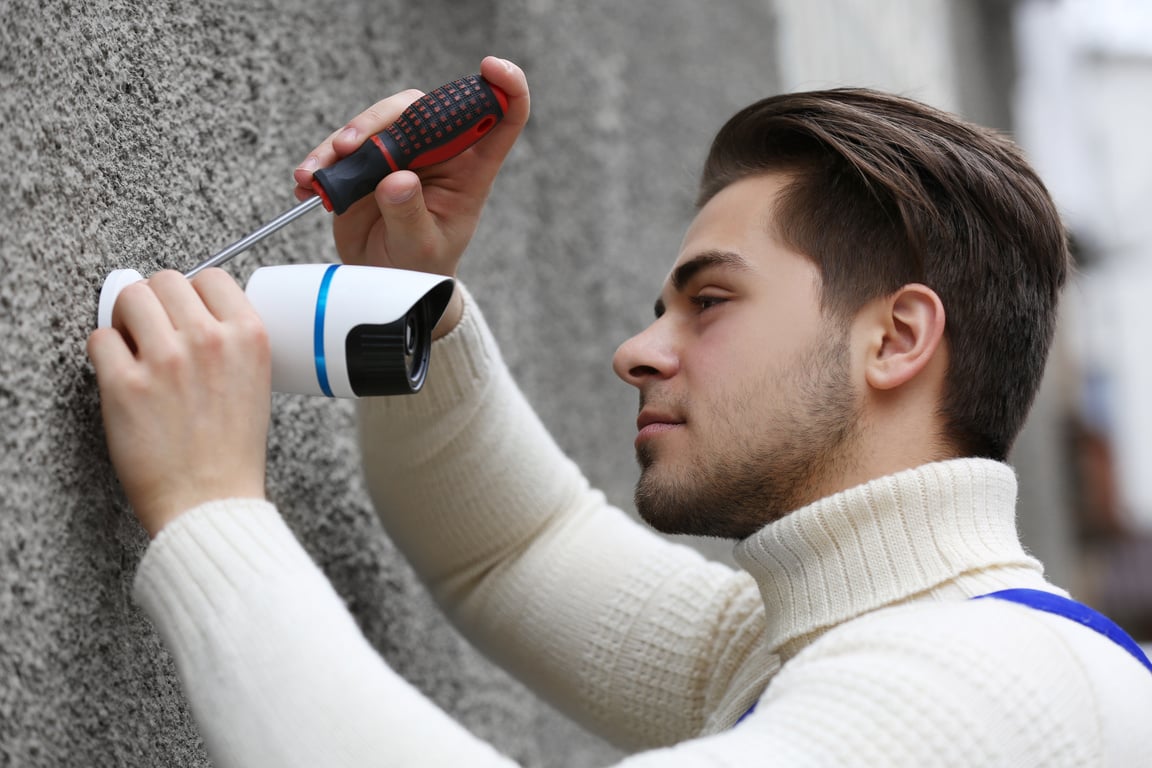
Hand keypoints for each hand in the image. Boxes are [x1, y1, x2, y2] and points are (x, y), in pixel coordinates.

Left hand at [87, 269, 271, 536]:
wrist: (211, 503)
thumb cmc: (232, 452)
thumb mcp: (257, 383)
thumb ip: (231, 343)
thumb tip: (193, 313)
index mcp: (250, 337)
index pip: (212, 277)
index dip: (193, 292)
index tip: (184, 310)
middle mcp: (209, 341)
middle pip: (166, 280)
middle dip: (155, 301)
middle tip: (152, 327)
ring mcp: (166, 360)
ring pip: (129, 297)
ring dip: (126, 317)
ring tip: (132, 344)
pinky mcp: (125, 385)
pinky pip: (99, 339)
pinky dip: (104, 352)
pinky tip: (120, 373)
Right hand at [292, 56, 529, 336]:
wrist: (385, 280)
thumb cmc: (419, 266)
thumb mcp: (420, 248)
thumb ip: (410, 214)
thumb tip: (397, 179)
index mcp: (471, 170)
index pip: (502, 119)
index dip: (505, 86)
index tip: (491, 66)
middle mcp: (439, 153)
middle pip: (421, 109)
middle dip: (383, 119)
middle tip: (350, 146)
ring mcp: (401, 154)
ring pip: (377, 123)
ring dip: (341, 140)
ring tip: (318, 172)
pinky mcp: (368, 162)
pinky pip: (343, 147)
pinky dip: (322, 161)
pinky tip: (307, 182)